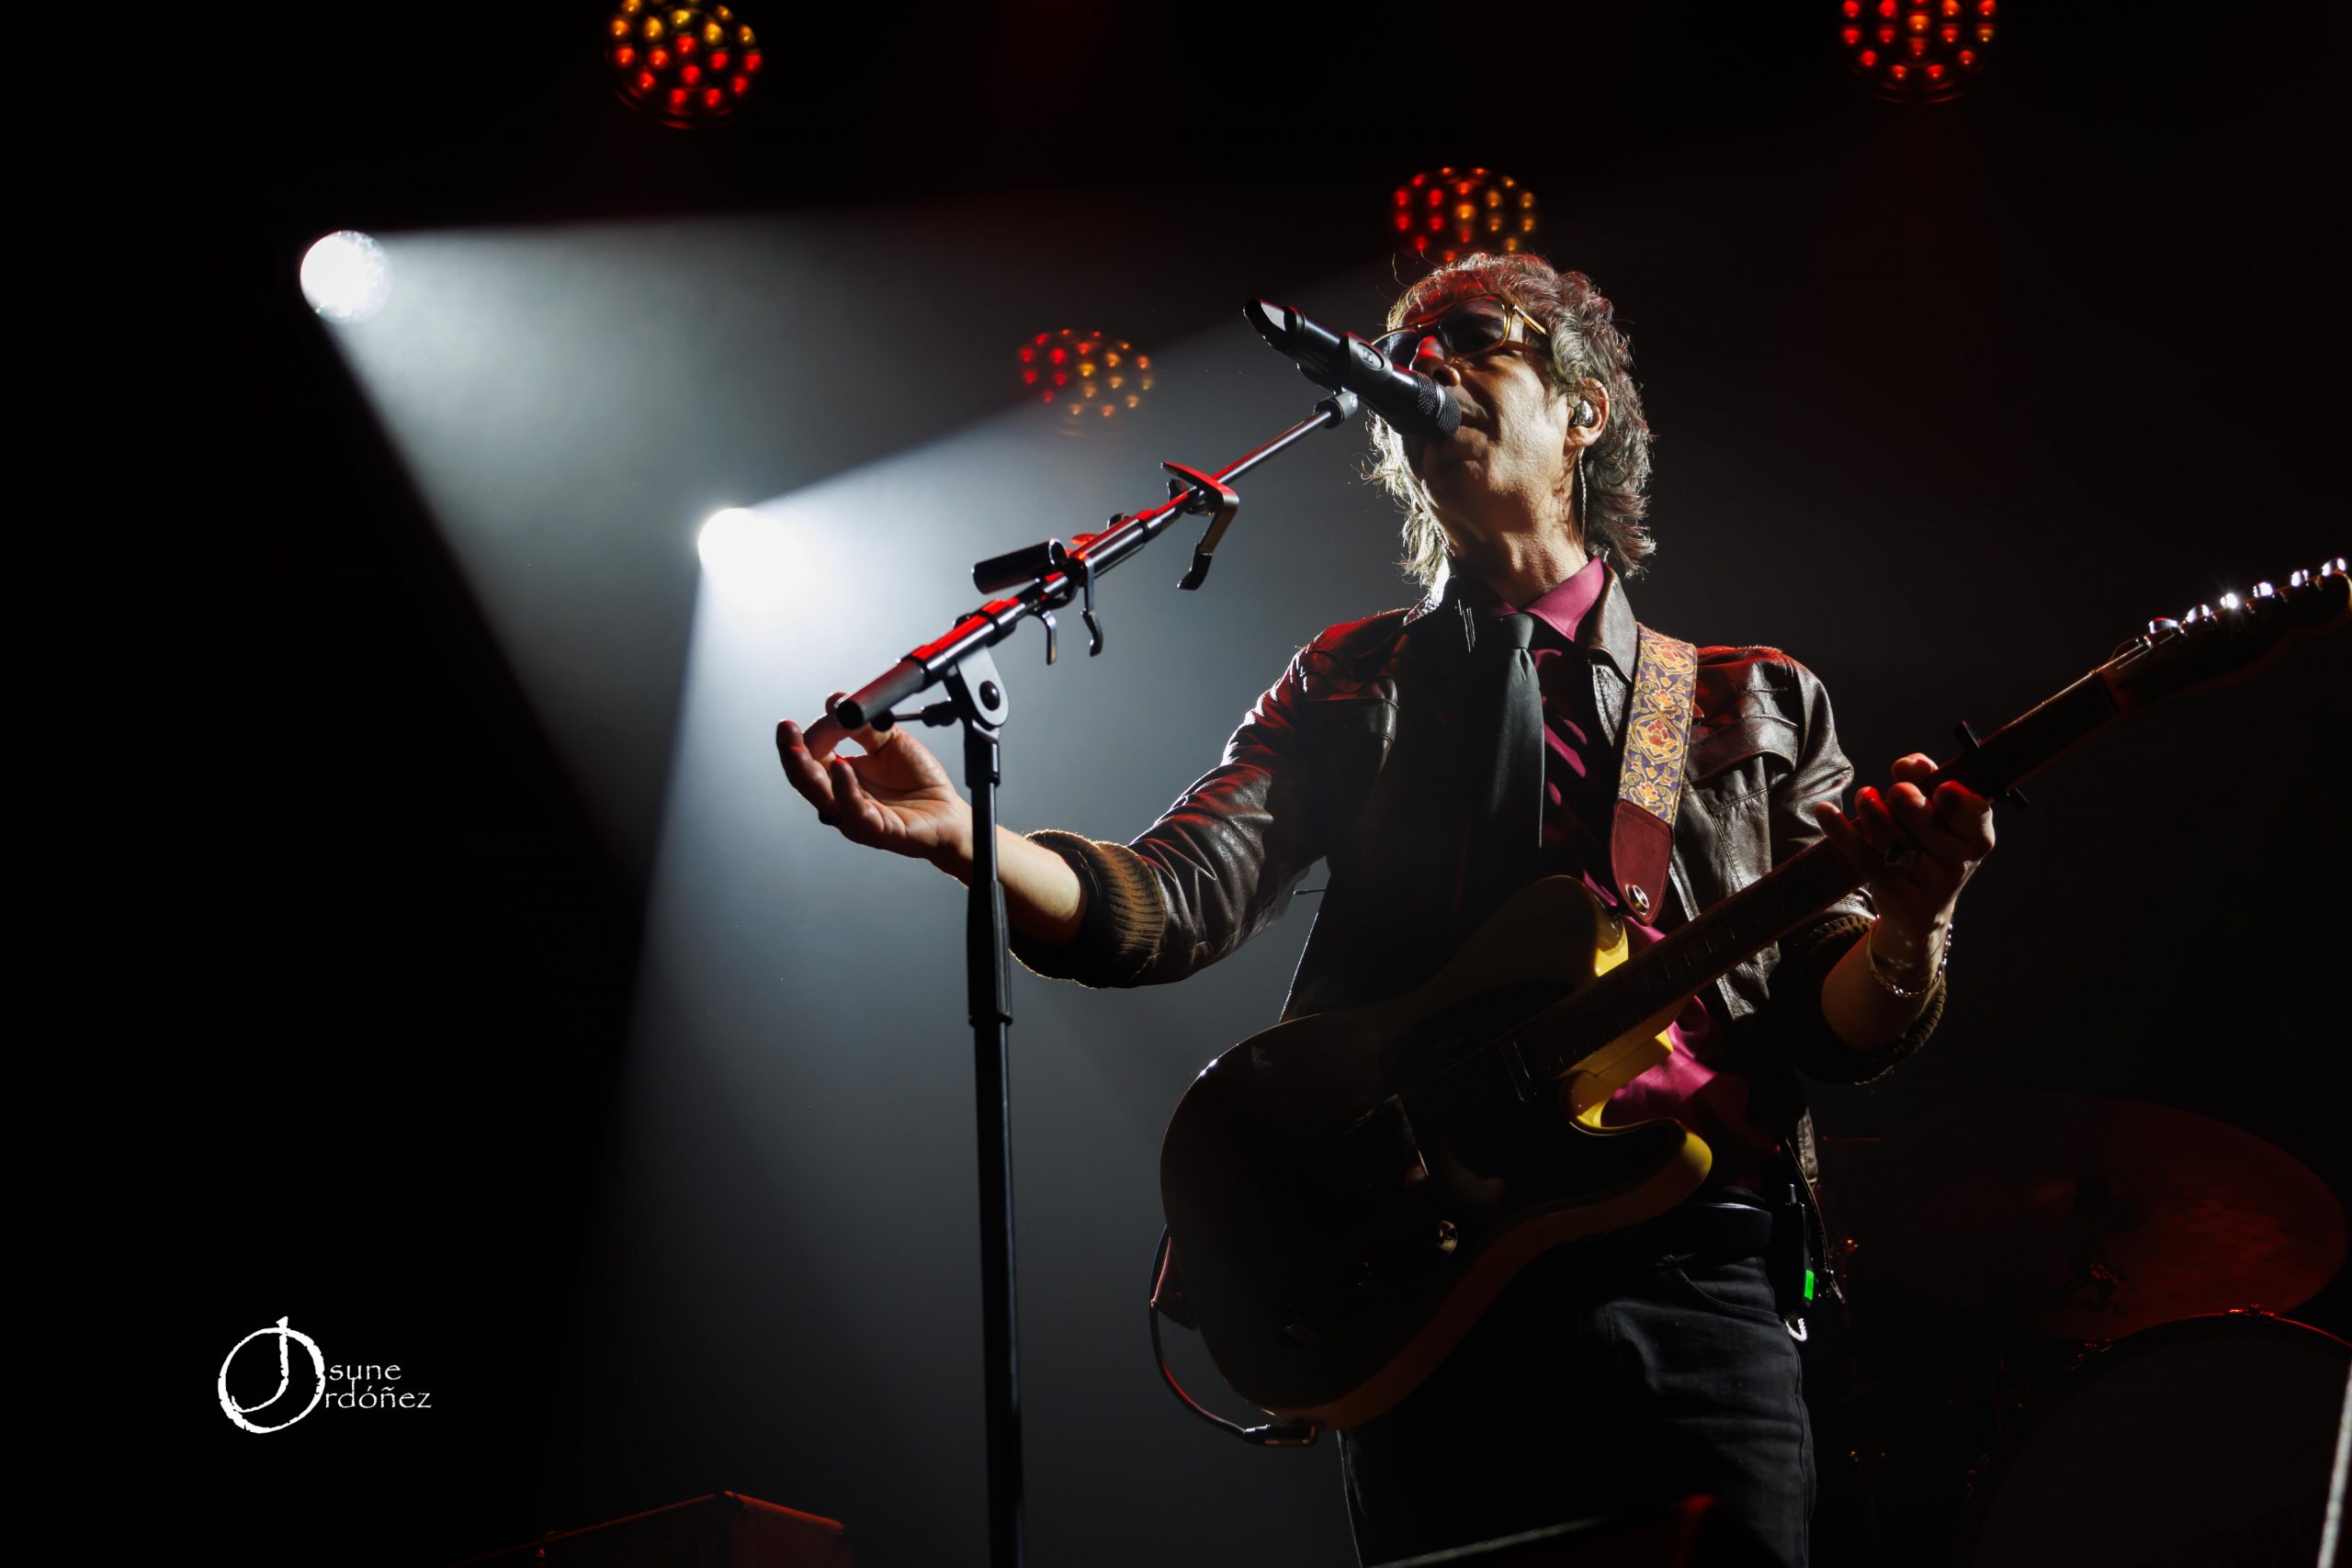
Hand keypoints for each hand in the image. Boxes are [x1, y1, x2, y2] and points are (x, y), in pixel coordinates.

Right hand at [776, 696, 974, 871]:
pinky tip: (843, 769)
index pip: (809, 757)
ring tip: (801, 750)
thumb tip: (835, 701)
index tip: (800, 719)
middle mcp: (842, 798)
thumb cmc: (918, 780)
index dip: (802, 738)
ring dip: (808, 773)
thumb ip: (864, 723)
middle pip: (805, 780)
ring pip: (823, 799)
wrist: (948, 810)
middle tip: (786, 731)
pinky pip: (856, 812)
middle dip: (791, 754)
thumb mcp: (890, 740)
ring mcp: (856, 816)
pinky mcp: (877, 830)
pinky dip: (846, 791)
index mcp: (840, 776)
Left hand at [1811, 753, 1995, 971]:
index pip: (1975, 819)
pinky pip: (1866, 861)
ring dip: (1877, 818)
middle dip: (1913, 809)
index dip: (1960, 805)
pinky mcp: (1896, 896)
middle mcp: (1957, 864)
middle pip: (1932, 832)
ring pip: (1898, 847)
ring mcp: (1927, 885)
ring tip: (1864, 796)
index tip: (1942, 788)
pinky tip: (1825, 811)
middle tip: (1897, 791)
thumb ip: (1925, 783)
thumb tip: (1911, 763)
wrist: (1920, 908)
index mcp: (1976, 838)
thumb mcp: (1935, 816)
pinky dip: (1843, 834)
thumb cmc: (1930, 846)